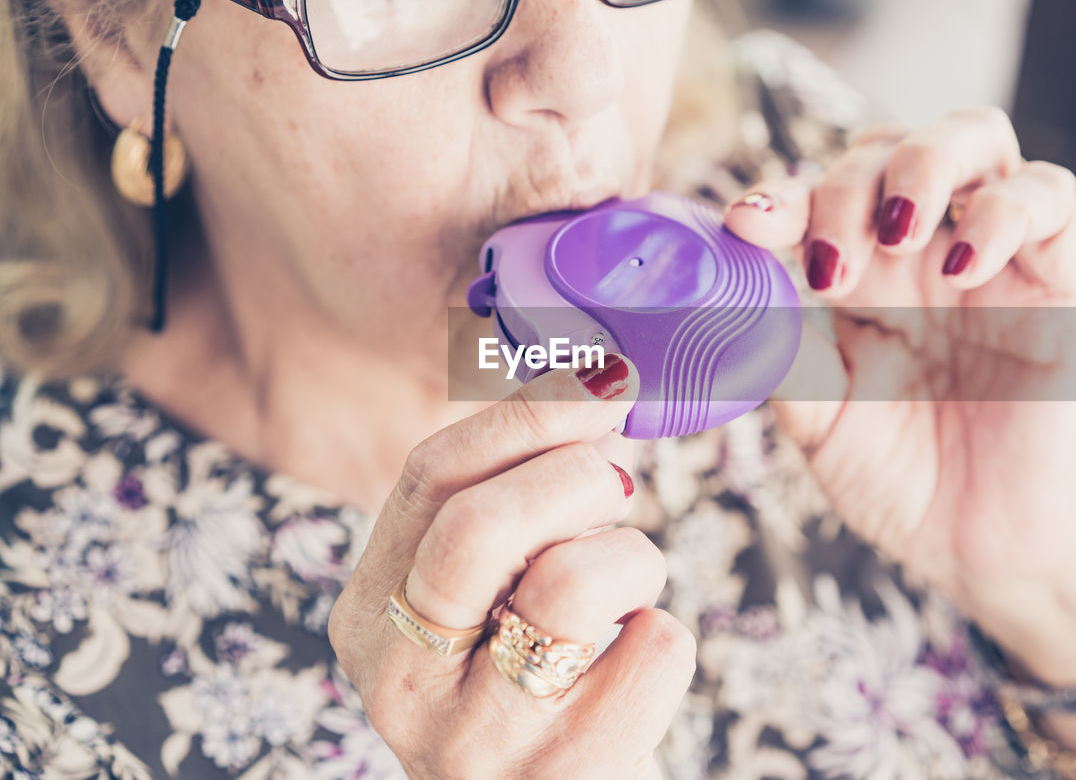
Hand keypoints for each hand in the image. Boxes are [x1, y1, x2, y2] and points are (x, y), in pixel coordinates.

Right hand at [328, 356, 692, 778]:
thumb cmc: (522, 682)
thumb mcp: (480, 597)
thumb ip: (509, 501)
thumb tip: (596, 387)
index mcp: (369, 616)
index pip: (429, 478)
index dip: (524, 412)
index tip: (598, 377)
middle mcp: (404, 682)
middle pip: (481, 525)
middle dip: (573, 474)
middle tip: (618, 483)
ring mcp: (480, 738)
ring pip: (572, 582)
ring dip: (630, 557)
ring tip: (626, 587)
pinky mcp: (566, 774)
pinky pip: (653, 653)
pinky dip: (665, 635)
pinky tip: (636, 657)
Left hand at [726, 108, 1075, 682]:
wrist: (975, 544)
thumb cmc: (895, 475)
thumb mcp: (820, 419)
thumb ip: (785, 358)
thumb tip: (731, 306)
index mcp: (858, 271)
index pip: (819, 194)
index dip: (782, 195)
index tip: (747, 224)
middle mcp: (921, 249)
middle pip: (891, 145)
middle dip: (850, 184)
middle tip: (831, 260)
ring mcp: (991, 256)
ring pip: (976, 136)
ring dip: (924, 165)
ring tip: (896, 239)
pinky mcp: (1060, 281)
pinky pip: (1050, 200)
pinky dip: (1002, 212)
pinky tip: (960, 268)